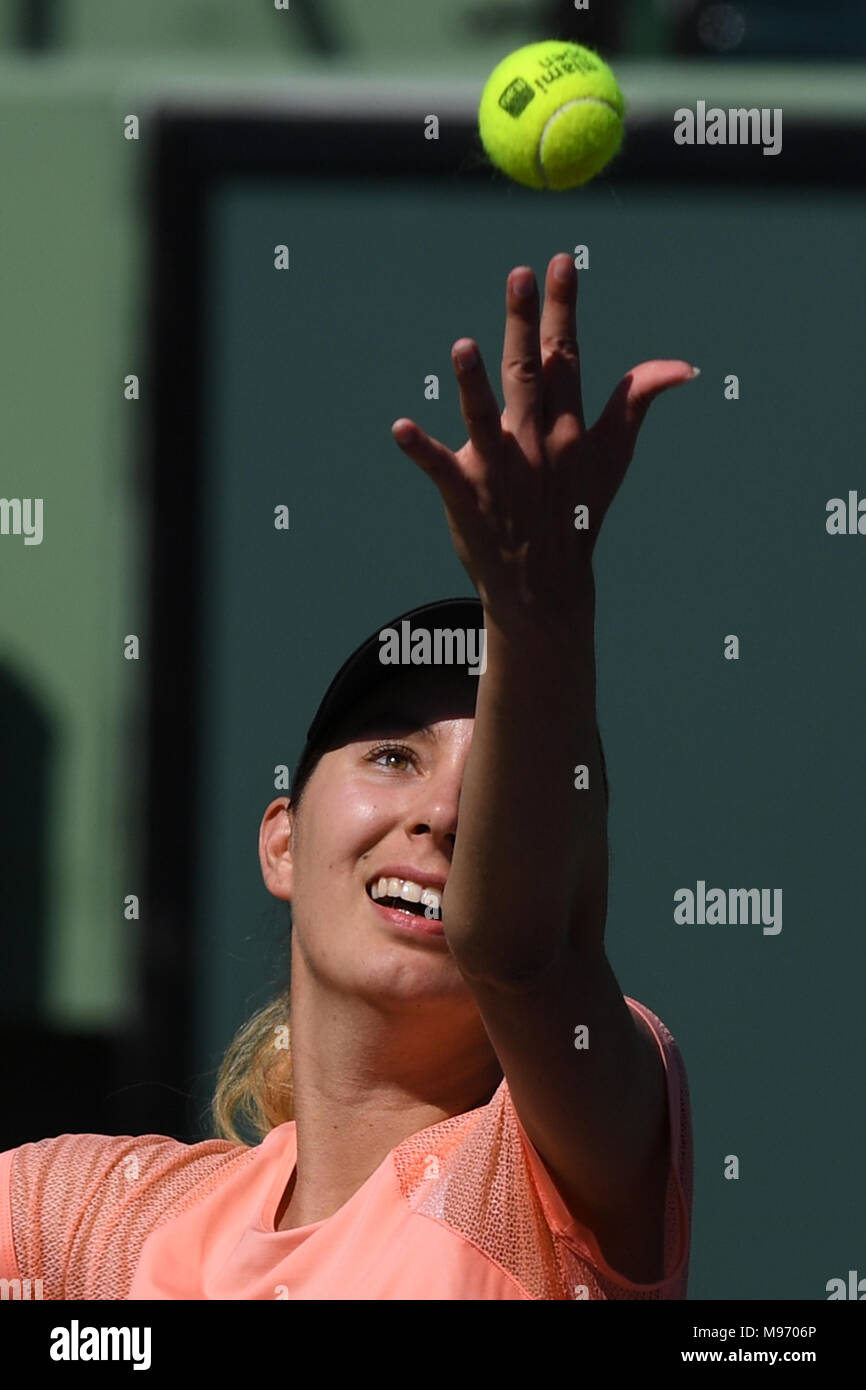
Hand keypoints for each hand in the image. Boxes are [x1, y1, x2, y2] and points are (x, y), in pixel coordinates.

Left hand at [392, 253, 697, 635]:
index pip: (567, 357)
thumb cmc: (577, 511)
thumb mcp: (614, 456)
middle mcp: (538, 443)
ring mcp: (502, 470)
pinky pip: (442, 469)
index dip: (562, 309)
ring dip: (475, 385)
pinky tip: (401, 429)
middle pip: (529, 374)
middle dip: (525, 325)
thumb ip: (638, 401)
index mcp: (570, 427)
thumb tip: (684, 366)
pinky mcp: (467, 496)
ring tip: (463, 347)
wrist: (546, 585)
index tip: (559, 263)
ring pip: (487, 419)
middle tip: (519, 276)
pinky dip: (422, 451)